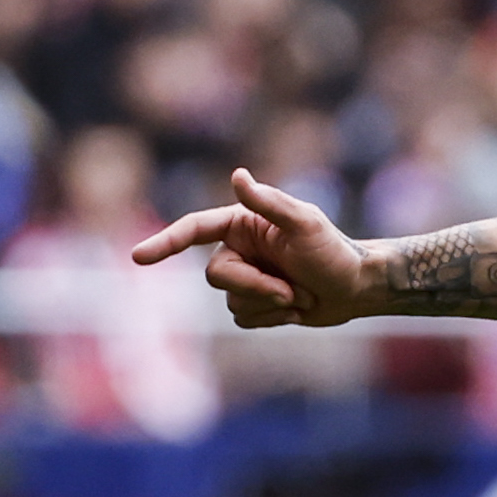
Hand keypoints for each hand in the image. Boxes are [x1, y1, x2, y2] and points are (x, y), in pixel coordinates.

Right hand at [130, 168, 380, 326]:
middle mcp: (238, 249)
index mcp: (242, 224)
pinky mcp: (256, 304)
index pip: (193, 229)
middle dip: (255, 287)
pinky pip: (244, 319)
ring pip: (230, 301)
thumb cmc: (335, 251)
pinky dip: (271, 320)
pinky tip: (296, 311)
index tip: (138, 257)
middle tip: (292, 290)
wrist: (358, 288)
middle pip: (216, 276)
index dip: (165, 242)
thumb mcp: (305, 223)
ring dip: (269, 304)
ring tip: (300, 296)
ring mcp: (246, 278)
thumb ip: (269, 202)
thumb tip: (236, 176)